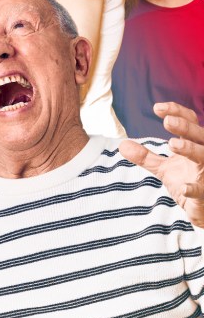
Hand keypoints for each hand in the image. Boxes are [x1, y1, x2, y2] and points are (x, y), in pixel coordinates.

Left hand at [119, 102, 203, 225]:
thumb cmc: (189, 181)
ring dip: (191, 149)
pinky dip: (194, 188)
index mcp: (196, 145)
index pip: (190, 122)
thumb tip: (122, 145)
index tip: (157, 107)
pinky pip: (202, 190)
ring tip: (173, 143)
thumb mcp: (164, 168)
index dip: (177, 112)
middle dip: (185, 127)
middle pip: (201, 136)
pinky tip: (183, 188)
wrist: (203, 209)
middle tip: (167, 121)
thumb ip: (146, 156)